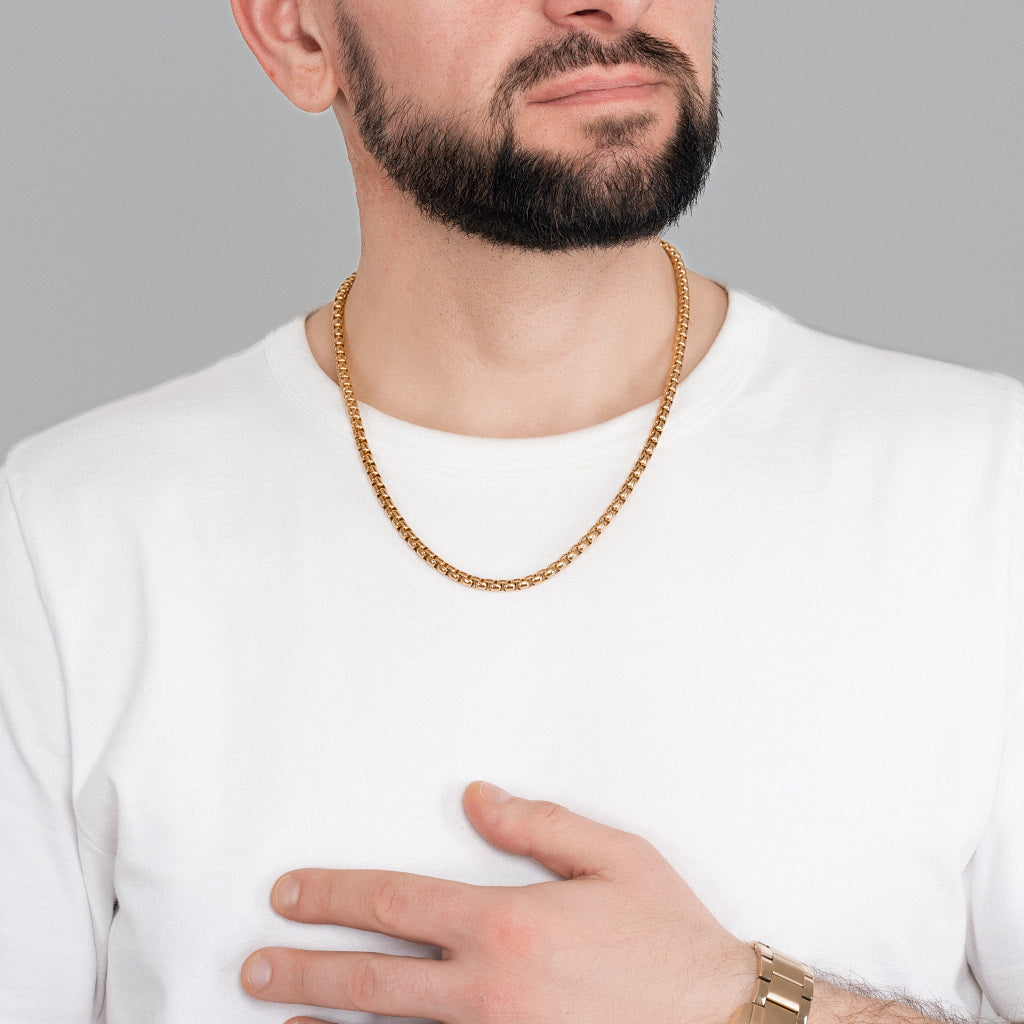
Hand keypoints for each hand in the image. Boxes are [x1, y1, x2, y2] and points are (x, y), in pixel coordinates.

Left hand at [241, 782, 755, 1023]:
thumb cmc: (671, 941)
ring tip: (280, 1019)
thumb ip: (538, 824)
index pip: (396, 905)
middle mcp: (490, 991)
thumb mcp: (616, 858)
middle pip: (373, 980)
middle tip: (255, 966)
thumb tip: (475, 797)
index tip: (290, 895)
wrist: (722, 1023)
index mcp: (508, 925)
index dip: (334, 897)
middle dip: (306, 968)